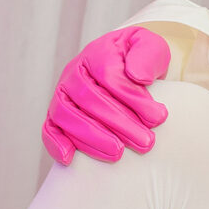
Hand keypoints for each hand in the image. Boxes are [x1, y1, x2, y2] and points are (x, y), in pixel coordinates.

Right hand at [44, 27, 171, 164]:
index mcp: (97, 53)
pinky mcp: (57, 114)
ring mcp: (63, 93)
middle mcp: (74, 72)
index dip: (132, 98)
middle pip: (89, 99)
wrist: (128, 68)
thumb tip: (137, 76)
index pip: (109, 76)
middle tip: (146, 142)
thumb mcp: (152, 48)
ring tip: (119, 153)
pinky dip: (55, 143)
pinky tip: (69, 159)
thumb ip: (148, 55)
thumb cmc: (141, 61)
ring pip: (67, 115)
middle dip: (119, 123)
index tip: (158, 117)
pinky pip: (49, 128)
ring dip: (93, 137)